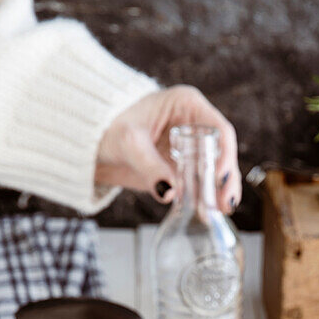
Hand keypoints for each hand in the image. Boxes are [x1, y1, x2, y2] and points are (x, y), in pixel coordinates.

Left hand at [96, 85, 240, 212]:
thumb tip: (171, 191)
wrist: (93, 144)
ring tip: (219, 212)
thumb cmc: (109, 129)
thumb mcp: (129, 144)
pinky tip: (207, 212)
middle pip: (222, 153)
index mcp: (186, 106)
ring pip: (215, 170)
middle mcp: (194, 125)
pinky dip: (204, 198)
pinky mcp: (182, 168)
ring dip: (218, 192)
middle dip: (225, 180)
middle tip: (224, 204)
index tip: (219, 178)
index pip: (218, 129)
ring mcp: (190, 148)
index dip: (224, 154)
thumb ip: (150, 167)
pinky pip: (200, 184)